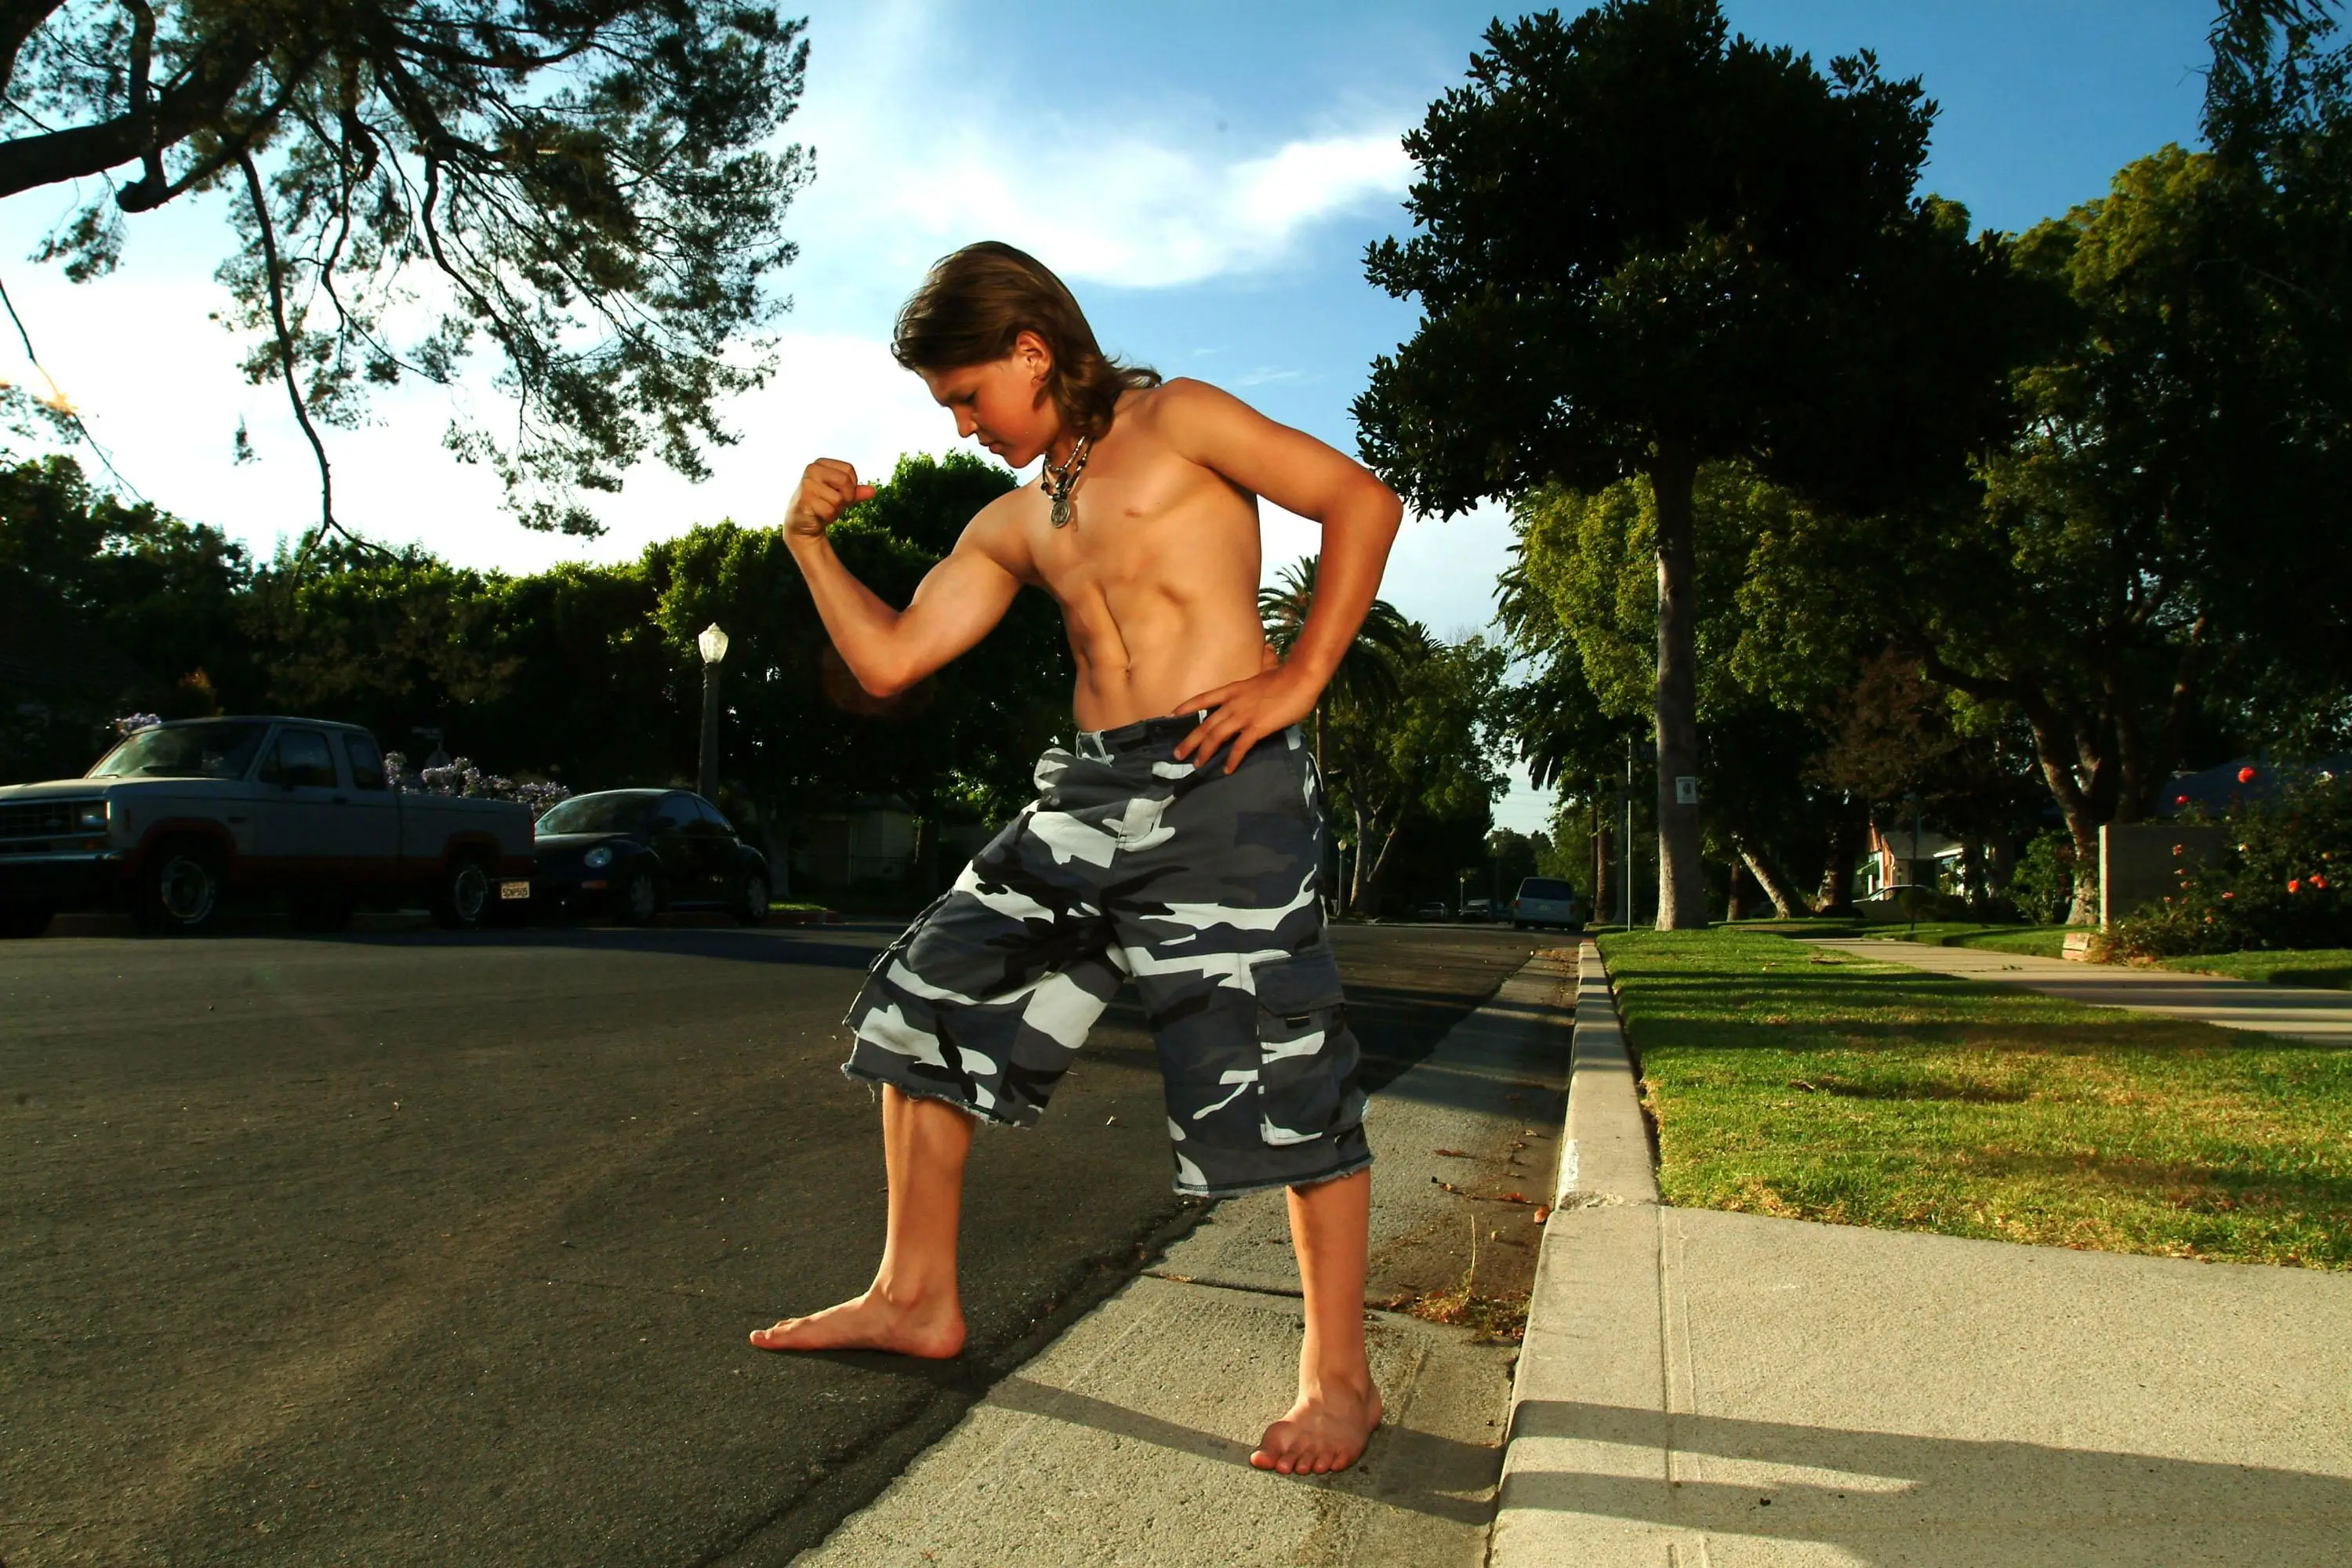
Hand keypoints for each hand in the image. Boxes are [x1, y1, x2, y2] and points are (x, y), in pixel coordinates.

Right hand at [785, 458, 875, 542]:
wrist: (802, 523)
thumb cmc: (821, 505)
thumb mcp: (841, 495)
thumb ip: (856, 492)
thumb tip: (872, 491)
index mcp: (820, 464)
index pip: (848, 470)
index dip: (850, 486)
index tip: (838, 493)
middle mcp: (812, 470)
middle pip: (845, 481)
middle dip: (845, 497)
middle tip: (832, 503)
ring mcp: (807, 485)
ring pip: (838, 499)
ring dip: (835, 509)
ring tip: (823, 509)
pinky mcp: (804, 500)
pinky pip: (830, 511)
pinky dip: (828, 517)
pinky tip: (818, 515)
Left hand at [1171, 661, 1319, 773]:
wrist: (1300, 678)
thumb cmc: (1286, 676)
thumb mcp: (1264, 672)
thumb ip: (1258, 672)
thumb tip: (1264, 657)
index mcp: (1233, 690)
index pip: (1202, 699)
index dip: (1185, 708)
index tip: (1171, 716)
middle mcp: (1233, 703)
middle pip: (1205, 724)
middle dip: (1189, 741)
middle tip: (1178, 754)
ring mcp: (1244, 716)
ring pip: (1216, 736)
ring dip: (1205, 752)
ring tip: (1197, 765)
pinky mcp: (1257, 727)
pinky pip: (1240, 747)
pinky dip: (1232, 759)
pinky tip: (1227, 769)